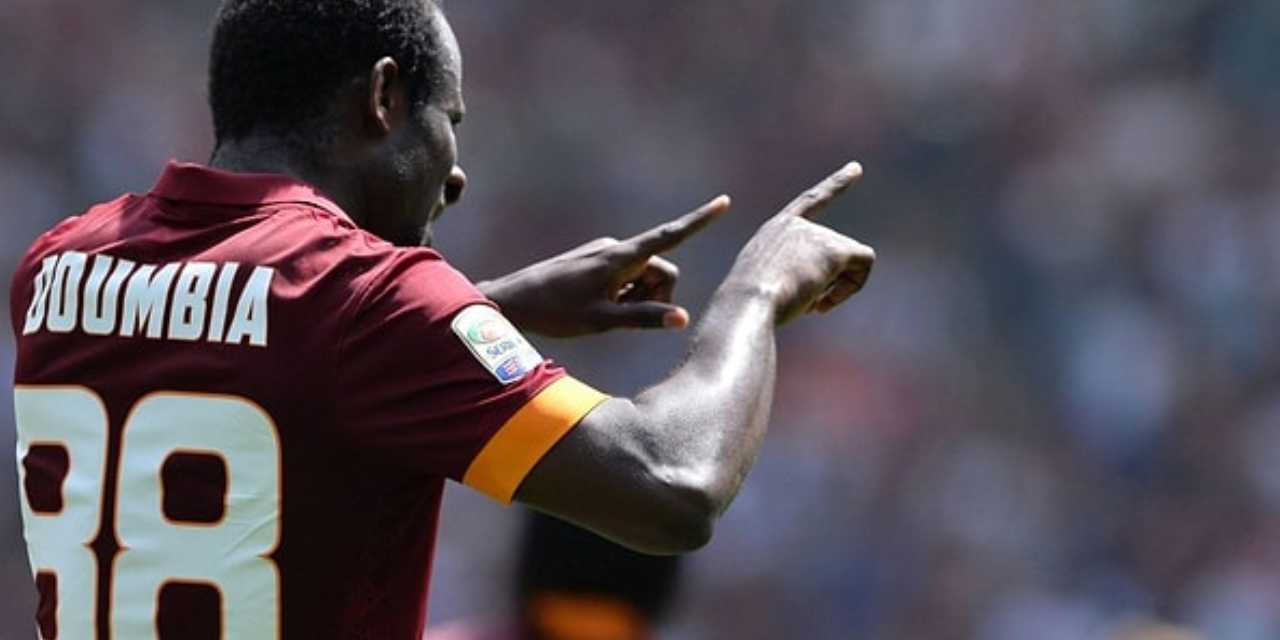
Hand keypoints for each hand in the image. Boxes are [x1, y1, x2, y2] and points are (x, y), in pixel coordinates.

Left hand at [478, 197, 729, 337]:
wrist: (512, 301)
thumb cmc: (555, 311)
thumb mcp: (603, 320)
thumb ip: (644, 318)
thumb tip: (682, 318)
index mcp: (620, 257)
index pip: (670, 236)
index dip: (699, 221)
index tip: (724, 202)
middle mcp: (616, 249)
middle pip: (661, 271)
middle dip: (656, 296)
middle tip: (624, 318)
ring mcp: (605, 254)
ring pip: (643, 277)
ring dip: (637, 299)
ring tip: (604, 313)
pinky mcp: (596, 262)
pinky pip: (626, 278)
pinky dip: (623, 295)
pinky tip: (595, 308)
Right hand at [726, 162, 875, 324]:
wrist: (746, 303)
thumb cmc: (748, 306)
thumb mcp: (765, 289)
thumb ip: (791, 282)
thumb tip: (816, 299)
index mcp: (775, 230)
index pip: (810, 202)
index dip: (835, 185)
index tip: (857, 168)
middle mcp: (795, 225)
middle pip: (836, 251)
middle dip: (832, 283)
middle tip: (813, 308)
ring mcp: (815, 234)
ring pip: (852, 261)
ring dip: (839, 289)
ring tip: (812, 306)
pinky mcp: (833, 250)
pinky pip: (865, 264)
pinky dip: (852, 287)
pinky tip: (824, 303)